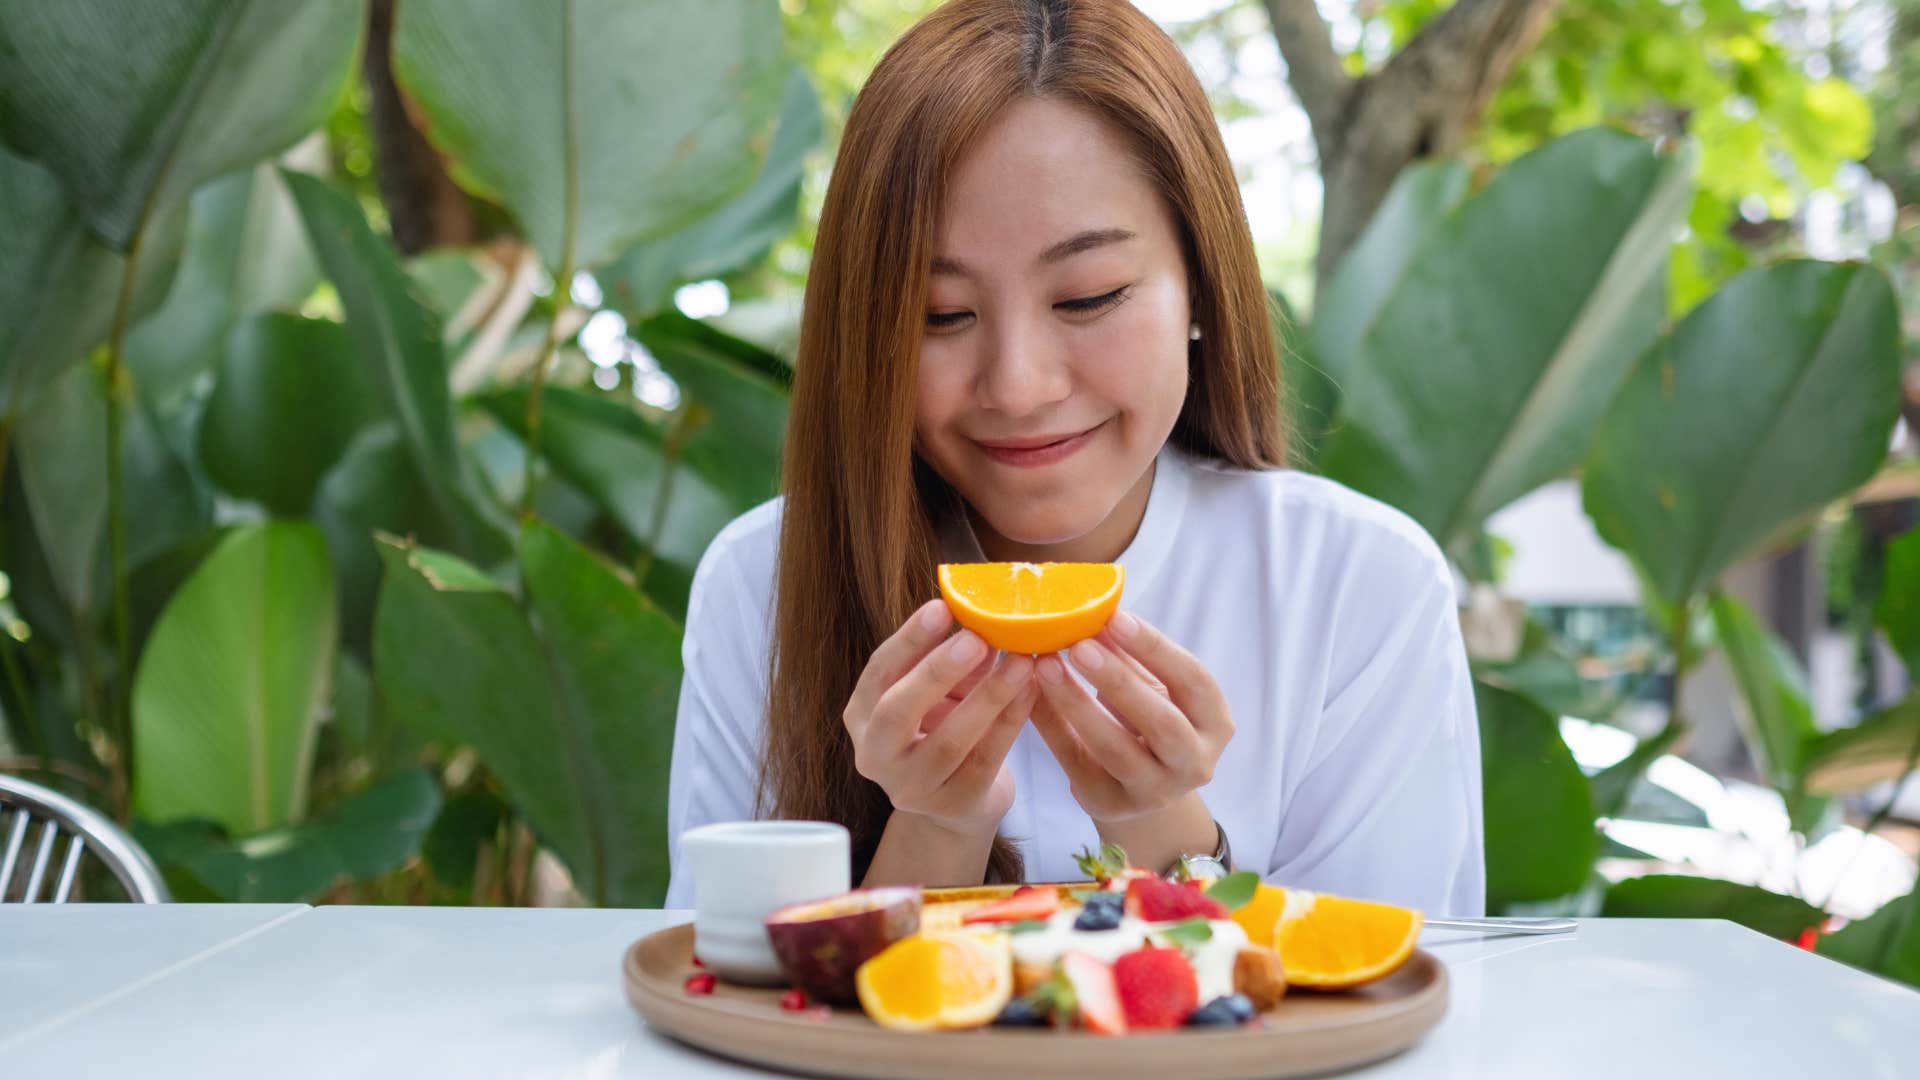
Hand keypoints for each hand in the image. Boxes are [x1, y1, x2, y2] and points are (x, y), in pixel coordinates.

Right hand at [844, 598, 1038, 838]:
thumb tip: (983, 611)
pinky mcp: (953, 806)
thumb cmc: (946, 727)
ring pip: (948, 741)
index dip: (909, 640)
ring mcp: (911, 788)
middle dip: (937, 671)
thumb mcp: (939, 691)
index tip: (942, 607)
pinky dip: (1010, 723)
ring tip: (1021, 662)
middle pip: (897, 711)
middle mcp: (875, 756)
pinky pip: (985, 760)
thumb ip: (952, 656)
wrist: (959, 800)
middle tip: (976, 638)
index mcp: (862, 716)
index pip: (879, 672)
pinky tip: (1031, 692)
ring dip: (988, 697)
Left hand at [1030, 611, 1232, 824]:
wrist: (1143, 786)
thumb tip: (1096, 610)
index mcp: (1214, 723)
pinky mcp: (1111, 805)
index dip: (1155, 649)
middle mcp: (1194, 763)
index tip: (1115, 618)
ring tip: (1045, 666)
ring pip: (1116, 749)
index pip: (1193, 681)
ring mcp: (1155, 791)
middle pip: (1161, 722)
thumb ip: (1131, 657)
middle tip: (1079, 645)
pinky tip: (1029, 695)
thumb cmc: (1149, 719)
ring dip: (1077, 704)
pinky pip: (1076, 763)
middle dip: (1118, 680)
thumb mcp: (1155, 688)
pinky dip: (1051, 726)